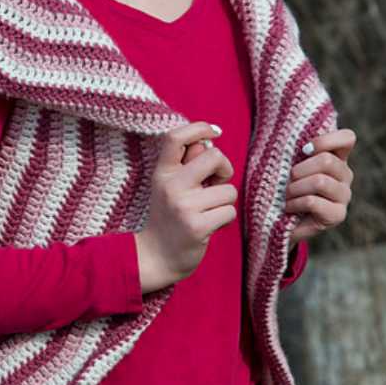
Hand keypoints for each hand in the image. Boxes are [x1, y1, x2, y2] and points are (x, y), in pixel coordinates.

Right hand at [134, 122, 236, 292]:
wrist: (156, 256)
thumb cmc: (170, 216)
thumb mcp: (169, 186)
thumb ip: (187, 164)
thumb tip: (209, 141)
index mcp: (163, 172)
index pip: (175, 137)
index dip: (199, 128)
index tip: (214, 132)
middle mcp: (171, 186)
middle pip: (214, 156)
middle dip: (225, 168)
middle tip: (216, 184)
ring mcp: (184, 206)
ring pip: (228, 190)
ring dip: (224, 202)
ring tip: (207, 212)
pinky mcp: (197, 226)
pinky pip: (229, 211)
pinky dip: (225, 219)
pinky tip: (210, 226)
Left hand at [285, 128, 355, 245]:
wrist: (283, 220)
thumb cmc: (286, 187)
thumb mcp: (291, 163)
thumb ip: (298, 149)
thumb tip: (293, 134)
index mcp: (338, 158)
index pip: (347, 138)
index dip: (326, 140)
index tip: (304, 149)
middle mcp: (346, 175)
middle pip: (327, 161)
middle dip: (299, 170)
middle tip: (288, 180)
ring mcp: (345, 196)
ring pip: (320, 181)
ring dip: (295, 188)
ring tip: (287, 195)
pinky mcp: (338, 215)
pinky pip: (313, 201)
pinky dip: (295, 203)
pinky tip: (289, 207)